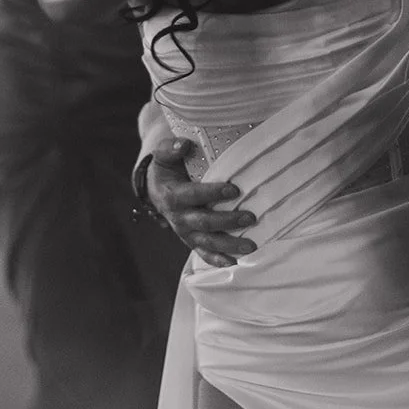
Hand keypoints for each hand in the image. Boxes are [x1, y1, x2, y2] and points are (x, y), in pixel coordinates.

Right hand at [145, 137, 258, 267]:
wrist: (157, 189)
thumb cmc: (166, 169)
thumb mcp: (163, 155)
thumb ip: (171, 149)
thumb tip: (183, 145)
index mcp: (173, 196)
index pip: (193, 195)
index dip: (213, 193)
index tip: (234, 189)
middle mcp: (179, 218)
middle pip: (204, 223)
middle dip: (227, 222)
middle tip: (250, 217)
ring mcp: (186, 232)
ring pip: (207, 243)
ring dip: (229, 245)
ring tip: (251, 246)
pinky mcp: (192, 241)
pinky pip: (204, 254)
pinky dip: (218, 261)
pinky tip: (234, 263)